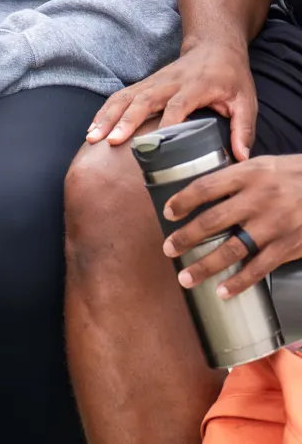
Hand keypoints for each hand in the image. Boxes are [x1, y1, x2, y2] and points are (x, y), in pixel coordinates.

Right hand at [84, 42, 256, 159]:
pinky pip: (121, 96)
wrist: (214, 45)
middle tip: (111, 141)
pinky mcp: (145, 84)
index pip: (177, 105)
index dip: (166, 124)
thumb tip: (242, 158)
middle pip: (143, 99)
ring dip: (107, 115)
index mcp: (196, 86)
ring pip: (126, 96)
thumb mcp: (246, 100)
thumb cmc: (231, 76)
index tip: (155, 145)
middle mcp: (169, 82)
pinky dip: (105, 111)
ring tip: (93, 137)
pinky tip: (94, 128)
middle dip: (125, 121)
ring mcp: (154, 81)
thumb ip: (244, 128)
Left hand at [161, 154, 301, 297]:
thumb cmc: (294, 174)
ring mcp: (272, 225)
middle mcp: (257, 199)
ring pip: (232, 249)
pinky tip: (223, 291)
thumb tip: (206, 188)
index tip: (168, 213)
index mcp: (247, 174)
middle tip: (168, 249)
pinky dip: (239, 282)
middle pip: (212, 220)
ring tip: (186, 278)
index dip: (183, 200)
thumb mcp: (263, 165)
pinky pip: (259, 268)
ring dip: (205, 265)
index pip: (205, 187)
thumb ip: (236, 176)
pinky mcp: (288, 246)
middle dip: (186, 237)